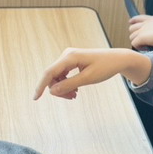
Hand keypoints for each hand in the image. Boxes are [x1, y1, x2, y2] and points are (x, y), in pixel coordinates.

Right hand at [33, 48, 151, 99]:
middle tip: (72, 98)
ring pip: (57, 77)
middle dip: (59, 90)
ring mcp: (68, 58)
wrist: (117, 59)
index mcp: (69, 57)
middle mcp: (66, 55)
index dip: (41, 86)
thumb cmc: (105, 67)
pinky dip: (67, 84)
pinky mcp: (71, 61)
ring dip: (63, 88)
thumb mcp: (88, 78)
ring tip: (75, 95)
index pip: (49, 72)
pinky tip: (75, 90)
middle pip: (53, 77)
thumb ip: (69, 85)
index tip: (35, 98)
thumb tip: (52, 91)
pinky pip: (63, 75)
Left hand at [128, 15, 152, 48]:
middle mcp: (146, 23)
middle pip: (132, 27)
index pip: (139, 17)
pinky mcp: (141, 37)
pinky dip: (139, 47)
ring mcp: (142, 30)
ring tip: (144, 46)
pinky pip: (134, 43)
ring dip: (137, 42)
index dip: (134, 20)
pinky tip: (145, 49)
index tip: (131, 22)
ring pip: (132, 36)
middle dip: (134, 34)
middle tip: (140, 41)